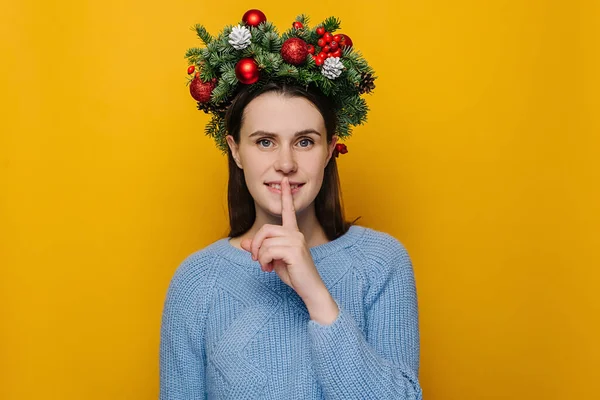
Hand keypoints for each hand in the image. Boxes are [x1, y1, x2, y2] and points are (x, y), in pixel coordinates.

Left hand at [240, 177, 338, 323]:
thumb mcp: (273, 260)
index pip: (289, 211)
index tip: (284, 181)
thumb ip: (260, 249)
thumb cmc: (294, 275)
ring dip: (260, 257)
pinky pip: (268, 251)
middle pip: (265, 229)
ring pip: (265, 242)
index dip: (285, 196)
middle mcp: (296, 234)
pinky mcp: (294, 250)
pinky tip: (269, 269)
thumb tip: (244, 243)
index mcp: (293, 233)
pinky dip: (263, 261)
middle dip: (255, 245)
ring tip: (265, 267)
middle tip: (256, 259)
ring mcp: (296, 241)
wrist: (310, 289)